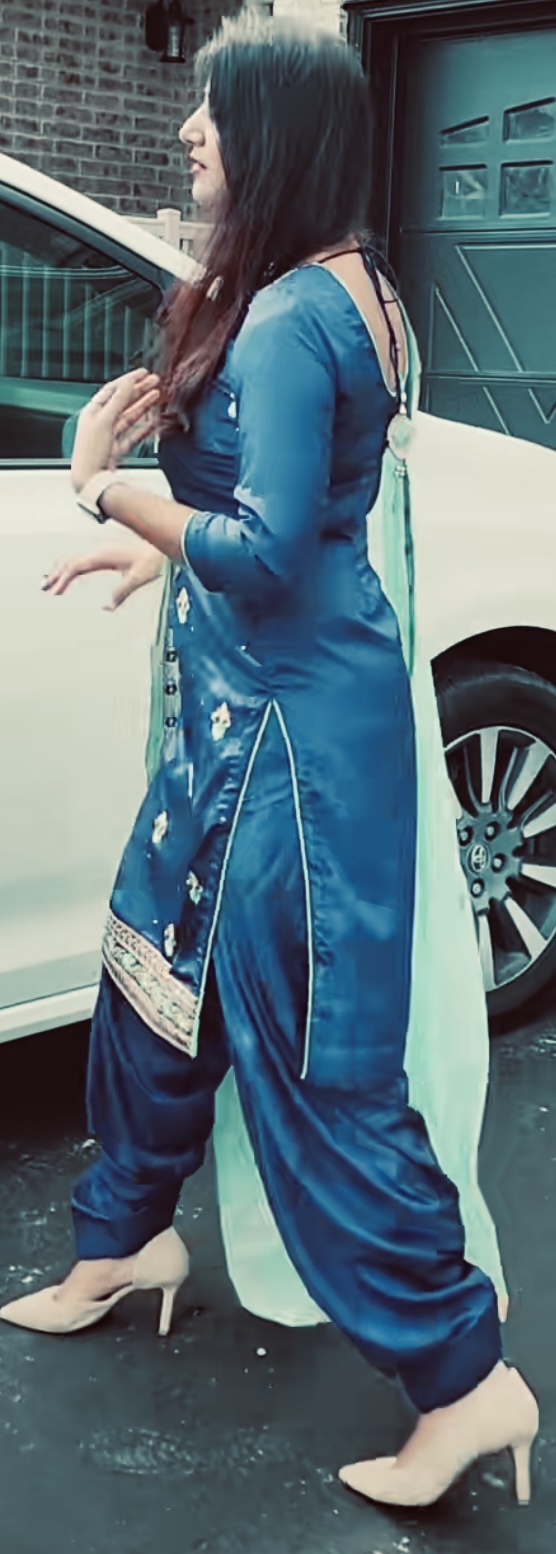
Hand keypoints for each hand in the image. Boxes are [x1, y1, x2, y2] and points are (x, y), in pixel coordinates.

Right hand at [41, 541, 164, 610]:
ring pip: (74, 559)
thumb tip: (107, 607)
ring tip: (49, 582)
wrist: (160, 546)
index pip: (76, 567)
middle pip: (70, 561)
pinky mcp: (105, 554)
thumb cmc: (152, 559)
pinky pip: (82, 560)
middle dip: (55, 575)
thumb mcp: (139, 578)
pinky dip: (70, 567)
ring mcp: (101, 551)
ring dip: (60, 570)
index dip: (63, 579)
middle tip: (44, 588)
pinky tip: (69, 575)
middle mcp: (99, 551)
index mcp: (103, 555)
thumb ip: (122, 592)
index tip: (55, 592)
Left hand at [70, 369, 160, 492]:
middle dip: (139, 390)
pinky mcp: (118, 450)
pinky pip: (134, 434)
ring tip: (157, 395)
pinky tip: (154, 420)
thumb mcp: (104, 420)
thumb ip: (118, 401)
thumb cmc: (90, 452)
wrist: (90, 481)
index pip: (112, 390)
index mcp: (92, 412)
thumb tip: (128, 383)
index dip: (128, 380)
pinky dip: (145, 427)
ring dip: (144, 405)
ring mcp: (110, 436)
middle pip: (122, 402)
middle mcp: (100, 422)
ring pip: (129, 416)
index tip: (143, 373)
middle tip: (155, 381)